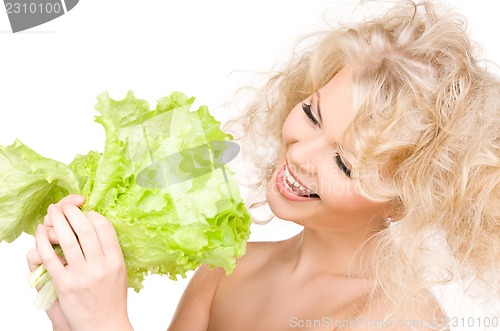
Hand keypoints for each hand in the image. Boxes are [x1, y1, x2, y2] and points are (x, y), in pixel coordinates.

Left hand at [28, 194, 132, 330]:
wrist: (103, 325)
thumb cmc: (112, 298)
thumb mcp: (119, 271)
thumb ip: (110, 250)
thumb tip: (95, 226)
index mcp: (116, 260)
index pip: (104, 227)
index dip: (92, 215)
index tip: (84, 213)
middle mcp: (101, 266)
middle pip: (84, 228)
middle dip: (72, 212)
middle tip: (64, 206)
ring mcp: (82, 276)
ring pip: (67, 240)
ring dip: (56, 221)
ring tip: (51, 212)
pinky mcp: (64, 285)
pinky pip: (50, 258)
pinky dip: (43, 242)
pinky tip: (40, 233)